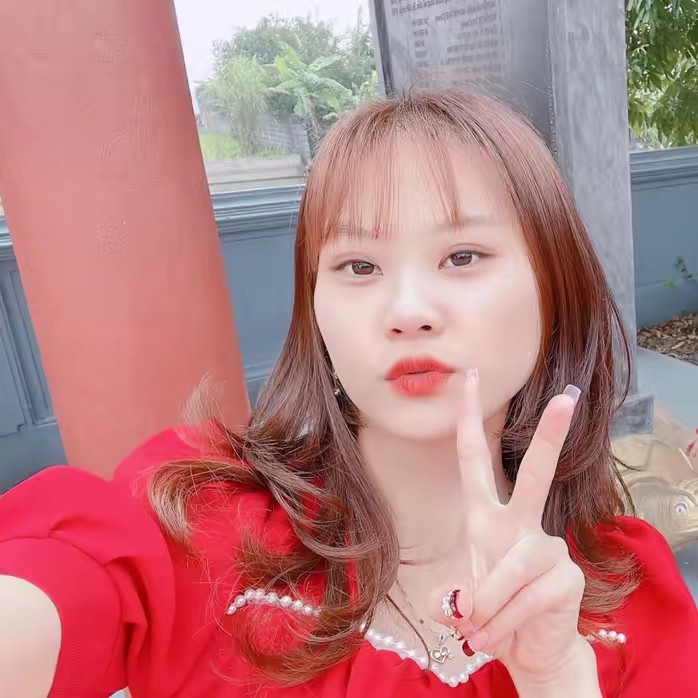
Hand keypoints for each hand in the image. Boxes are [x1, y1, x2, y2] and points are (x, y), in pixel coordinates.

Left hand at [431, 369, 594, 688]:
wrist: (527, 650)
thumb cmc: (490, 610)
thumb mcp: (459, 599)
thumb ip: (450, 598)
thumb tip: (456, 607)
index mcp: (486, 515)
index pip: (475, 457)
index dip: (470, 418)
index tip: (471, 376)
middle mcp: (519, 523)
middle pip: (535, 475)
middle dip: (551, 437)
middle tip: (568, 398)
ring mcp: (547, 547)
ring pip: (513, 567)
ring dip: (488, 606)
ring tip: (475, 632)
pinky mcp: (566, 577)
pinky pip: (525, 600)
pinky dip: (502, 625)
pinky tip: (493, 640)